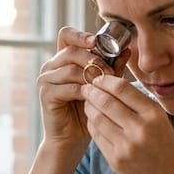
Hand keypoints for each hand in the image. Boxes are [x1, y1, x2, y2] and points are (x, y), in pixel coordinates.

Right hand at [37, 26, 131, 151]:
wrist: (71, 138)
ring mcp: (46, 80)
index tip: (97, 41)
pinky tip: (94, 98)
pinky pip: (68, 87)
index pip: (66, 35)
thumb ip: (112, 67)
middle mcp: (51, 66)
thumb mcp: (102, 86)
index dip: (81, 35)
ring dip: (91, 76)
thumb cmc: (87, 111)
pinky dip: (84, 92)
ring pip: (71, 69)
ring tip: (105, 87)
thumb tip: (127, 49)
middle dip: (94, 60)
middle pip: (72, 51)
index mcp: (62, 59)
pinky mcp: (46, 94)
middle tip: (111, 72)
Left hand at [81, 75, 173, 173]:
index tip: (98, 78)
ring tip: (87, 103)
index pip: (122, 88)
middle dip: (92, 92)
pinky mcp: (116, 160)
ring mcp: (127, 146)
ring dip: (89, 107)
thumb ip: (138, 103)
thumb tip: (110, 84)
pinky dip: (92, 124)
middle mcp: (140, 129)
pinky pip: (97, 136)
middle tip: (86, 88)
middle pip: (106, 102)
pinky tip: (92, 120)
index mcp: (153, 114)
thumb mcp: (160, 120)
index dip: (105, 80)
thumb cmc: (165, 146)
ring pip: (97, 118)